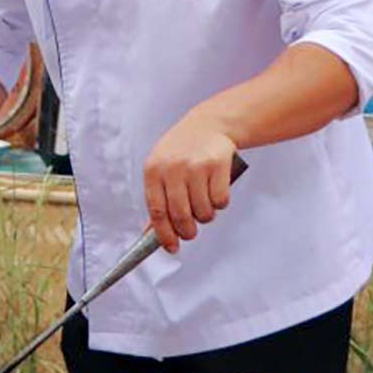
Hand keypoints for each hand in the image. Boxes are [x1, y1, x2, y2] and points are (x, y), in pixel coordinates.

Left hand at [142, 111, 237, 252]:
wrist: (207, 125)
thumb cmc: (180, 153)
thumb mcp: (160, 170)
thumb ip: (157, 199)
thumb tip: (151, 234)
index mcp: (153, 171)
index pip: (156, 211)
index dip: (164, 234)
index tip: (172, 248)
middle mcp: (173, 169)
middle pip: (181, 215)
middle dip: (188, 231)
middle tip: (191, 233)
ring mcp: (196, 167)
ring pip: (203, 211)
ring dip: (206, 217)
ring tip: (204, 206)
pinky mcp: (218, 165)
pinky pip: (221, 201)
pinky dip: (220, 204)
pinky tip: (216, 193)